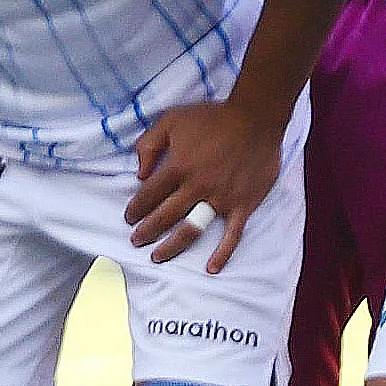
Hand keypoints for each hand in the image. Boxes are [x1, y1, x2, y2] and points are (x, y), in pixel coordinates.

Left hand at [127, 98, 288, 270]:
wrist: (256, 118)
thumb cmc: (212, 117)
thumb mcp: (172, 120)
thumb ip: (149, 144)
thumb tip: (139, 173)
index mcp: (178, 166)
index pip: (148, 195)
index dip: (135, 209)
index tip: (129, 217)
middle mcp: (197, 186)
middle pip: (165, 217)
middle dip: (146, 231)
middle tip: (136, 240)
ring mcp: (221, 198)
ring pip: (191, 229)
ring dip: (172, 246)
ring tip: (157, 256)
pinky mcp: (243, 205)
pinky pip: (232, 235)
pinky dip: (223, 253)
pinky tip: (211, 268)